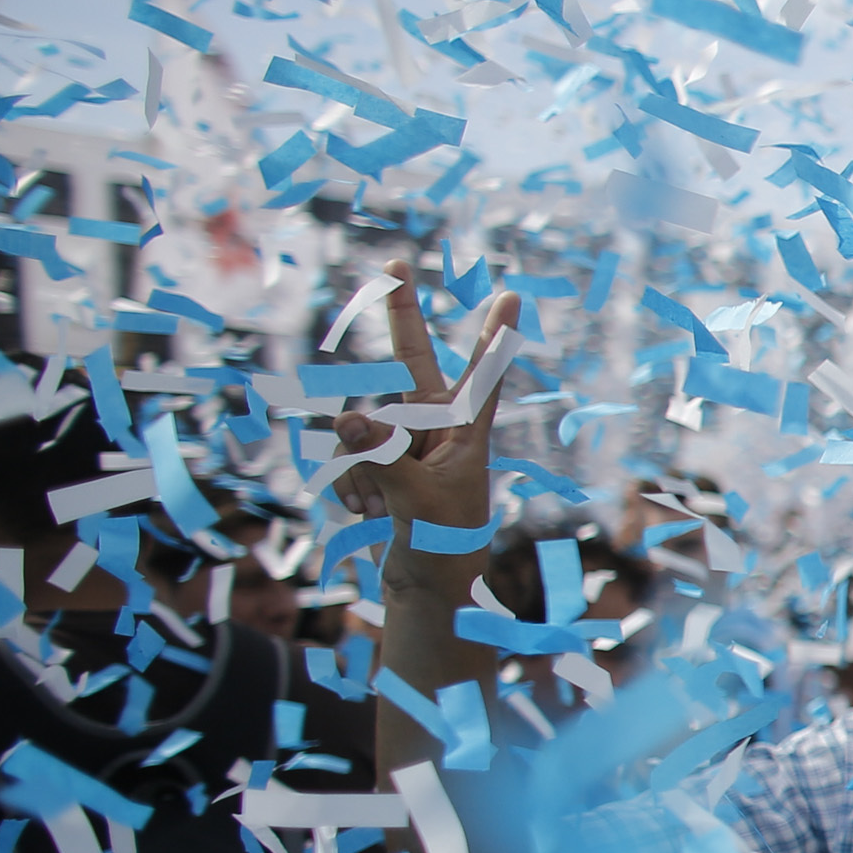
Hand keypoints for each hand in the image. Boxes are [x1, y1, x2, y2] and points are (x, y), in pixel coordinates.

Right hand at [330, 286, 516, 584]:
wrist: (423, 590)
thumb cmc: (441, 548)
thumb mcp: (417, 504)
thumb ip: (382, 461)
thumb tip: (346, 419)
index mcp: (464, 436)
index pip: (482, 378)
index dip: (493, 337)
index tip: (511, 295)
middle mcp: (431, 430)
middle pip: (408, 363)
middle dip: (399, 314)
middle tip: (395, 261)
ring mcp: (397, 444)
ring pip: (358, 428)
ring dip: (359, 471)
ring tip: (381, 509)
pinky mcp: (369, 463)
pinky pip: (340, 458)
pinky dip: (347, 489)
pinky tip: (367, 514)